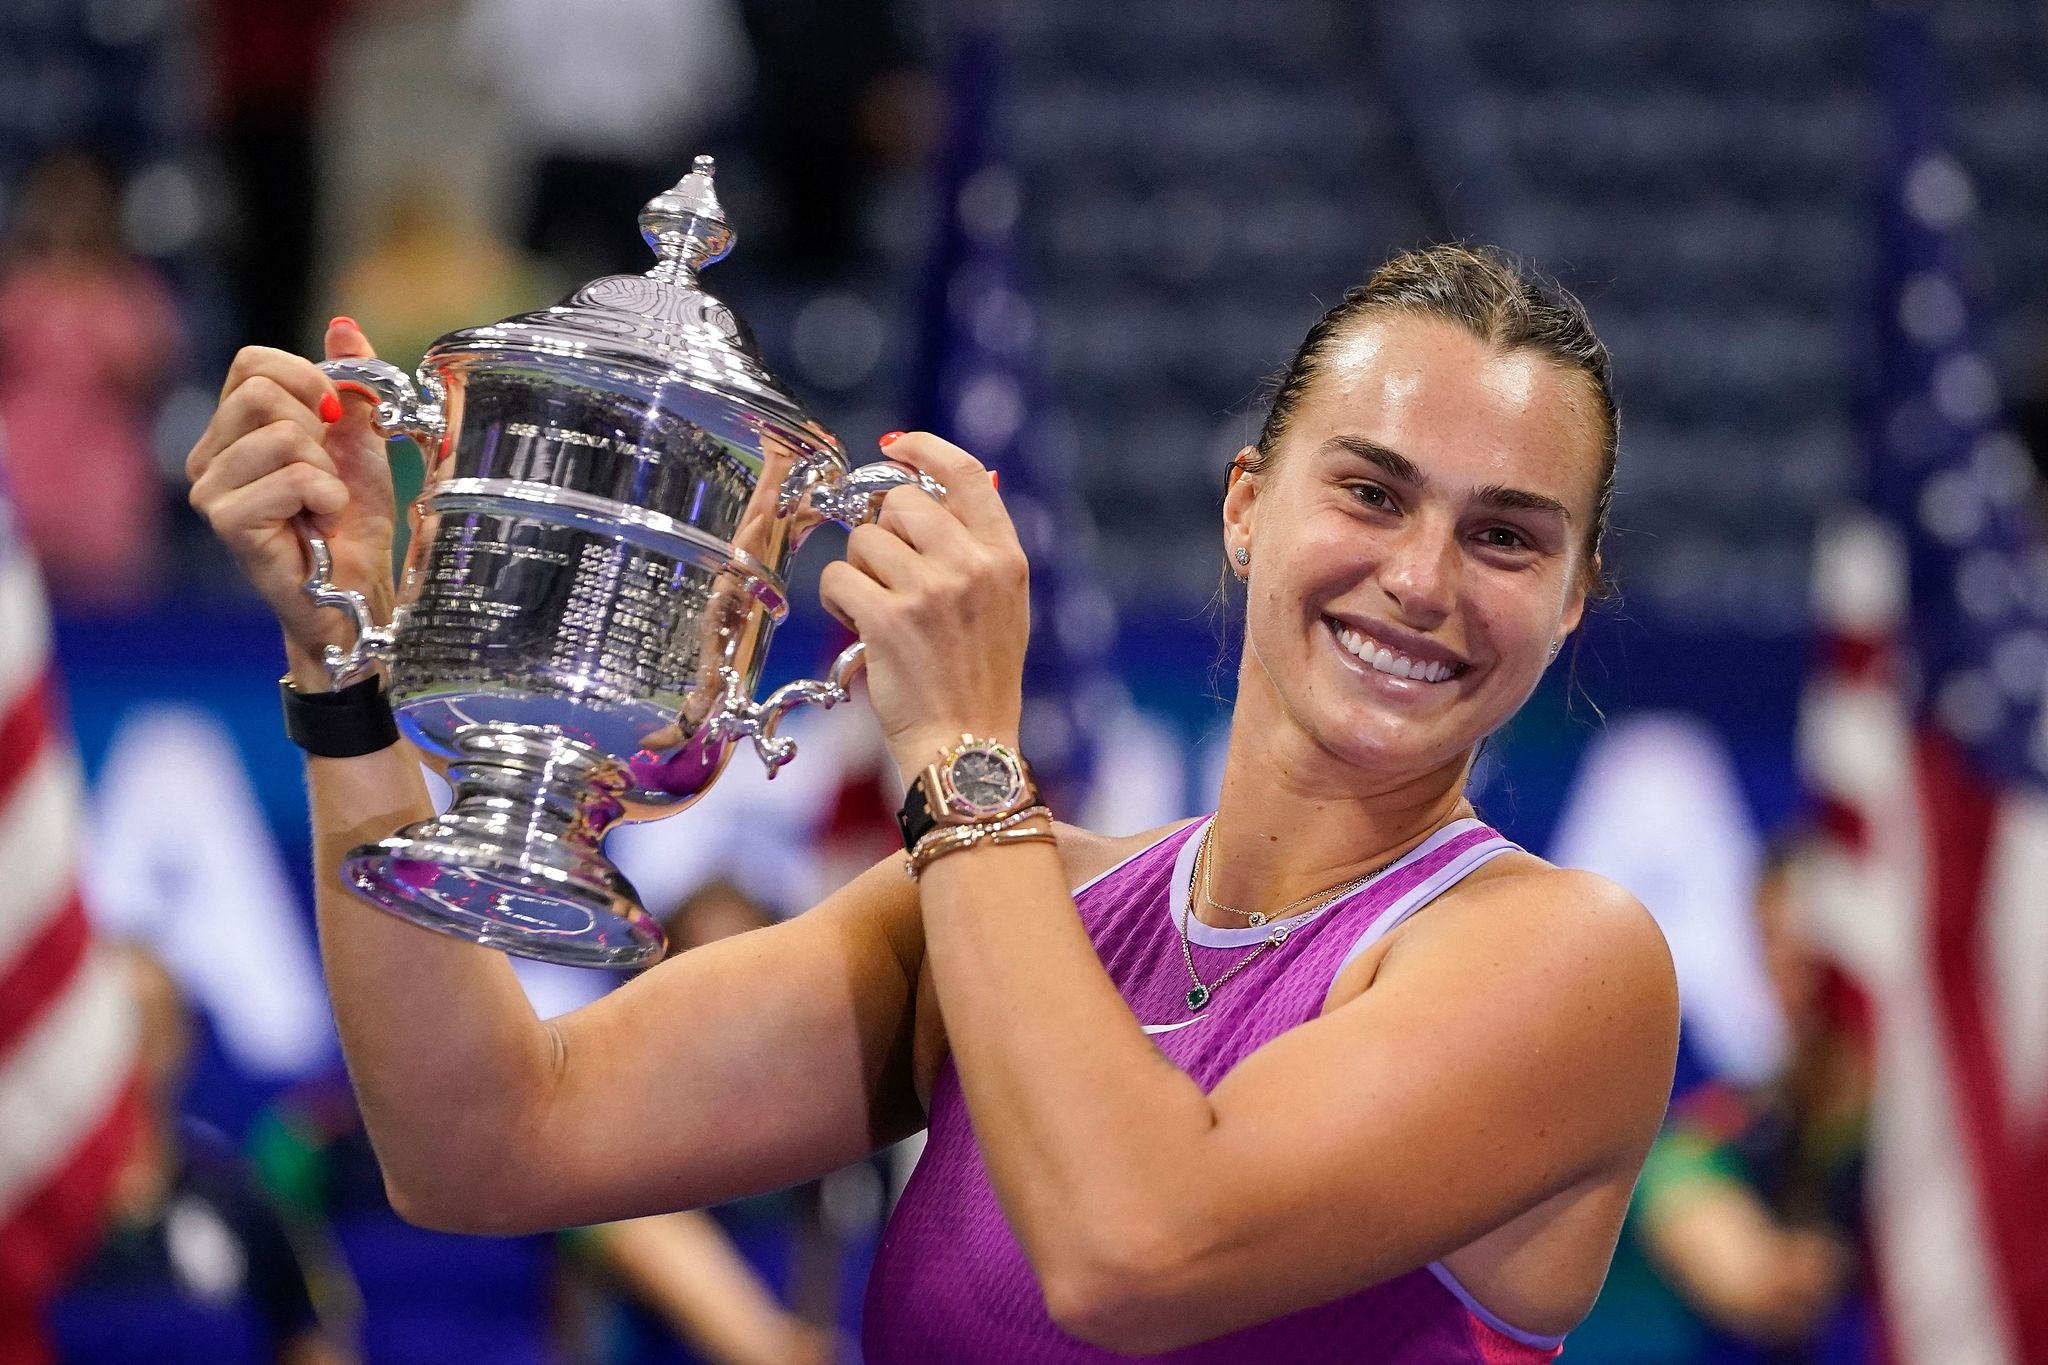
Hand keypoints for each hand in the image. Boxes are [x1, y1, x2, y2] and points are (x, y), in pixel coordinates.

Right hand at [185, 320, 397, 685]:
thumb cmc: (351, 523)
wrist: (356, 589)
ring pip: (282, 435)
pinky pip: (293, 477)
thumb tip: (343, 327)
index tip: (337, 417)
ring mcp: (210, 490)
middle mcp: (208, 456)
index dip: (307, 378)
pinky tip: (319, 525)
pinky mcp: (228, 522)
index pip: (252, 363)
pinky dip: (325, 498)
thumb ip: (349, 385)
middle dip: (317, 428)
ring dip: (325, 471)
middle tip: (326, 472)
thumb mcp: (360, 441)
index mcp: (231, 430)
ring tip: (323, 504)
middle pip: (260, 392)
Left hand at [816, 432, 1028, 784]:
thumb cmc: (978, 681)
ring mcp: (930, 591)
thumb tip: (937, 489)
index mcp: (1006, 558)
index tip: (896, 445)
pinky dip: (838, 603)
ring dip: (860, 574)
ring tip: (881, 614)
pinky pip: (838, 579)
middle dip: (882, 534)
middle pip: (900, 502)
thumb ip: (978, 549)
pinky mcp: (887, 619)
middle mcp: (971, 566)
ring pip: (863, 542)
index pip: (965, 474)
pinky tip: (862, 630)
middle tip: (887, 576)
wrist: (966, 747)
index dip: (924, 449)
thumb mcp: (1004, 607)